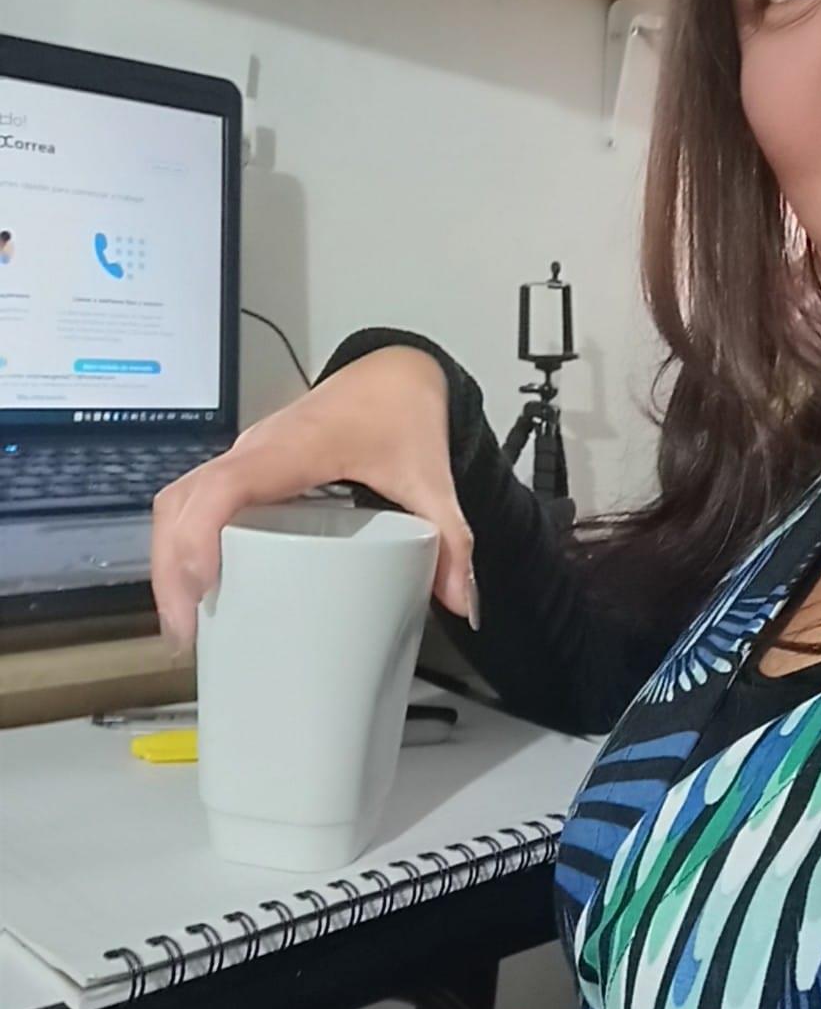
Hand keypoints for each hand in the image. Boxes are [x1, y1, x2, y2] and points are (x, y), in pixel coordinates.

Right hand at [151, 348, 476, 648]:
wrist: (392, 374)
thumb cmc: (401, 416)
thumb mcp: (432, 479)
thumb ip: (451, 539)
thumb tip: (464, 604)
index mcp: (296, 448)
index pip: (225, 486)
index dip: (200, 537)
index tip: (205, 591)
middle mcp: (256, 449)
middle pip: (183, 502)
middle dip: (172, 568)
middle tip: (189, 633)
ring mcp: (243, 456)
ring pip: (178, 501)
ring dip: (169, 559)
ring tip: (187, 623)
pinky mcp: (243, 467)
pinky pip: (193, 500)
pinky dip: (182, 543)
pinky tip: (197, 590)